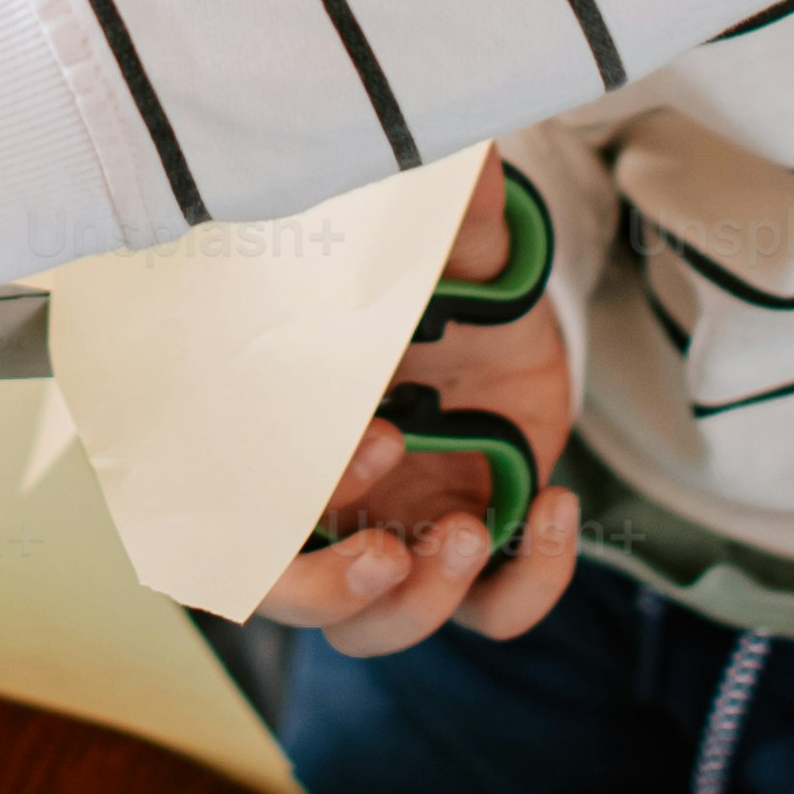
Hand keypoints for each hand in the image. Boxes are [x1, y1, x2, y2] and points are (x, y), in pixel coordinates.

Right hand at [254, 149, 585, 659]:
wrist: (499, 304)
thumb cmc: (430, 274)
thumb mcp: (425, 244)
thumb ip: (429, 216)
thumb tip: (457, 164)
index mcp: (284, 432)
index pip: (239, 505)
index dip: (296, 500)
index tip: (377, 434)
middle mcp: (327, 500)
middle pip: (288, 600)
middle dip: (330, 591)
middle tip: (387, 552)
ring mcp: (399, 535)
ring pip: (376, 629)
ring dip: (423, 601)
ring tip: (473, 530)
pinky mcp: (476, 553)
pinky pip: (493, 613)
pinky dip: (530, 582)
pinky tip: (554, 506)